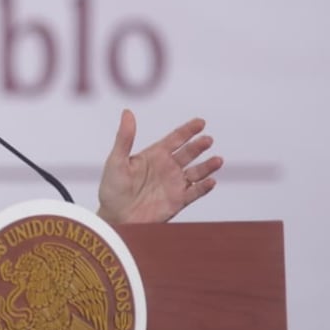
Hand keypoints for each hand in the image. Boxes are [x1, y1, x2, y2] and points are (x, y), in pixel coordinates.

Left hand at [97, 110, 222, 224]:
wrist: (114, 217)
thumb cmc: (112, 188)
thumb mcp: (116, 160)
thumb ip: (125, 137)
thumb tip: (127, 112)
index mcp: (154, 155)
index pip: (175, 138)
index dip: (188, 130)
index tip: (200, 122)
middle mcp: (167, 167)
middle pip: (188, 153)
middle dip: (199, 146)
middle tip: (207, 139)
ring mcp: (174, 184)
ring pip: (196, 172)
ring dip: (207, 166)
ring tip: (217, 160)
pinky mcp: (177, 201)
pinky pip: (195, 192)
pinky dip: (204, 187)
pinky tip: (210, 181)